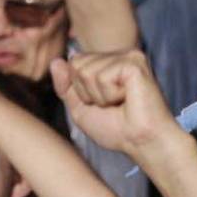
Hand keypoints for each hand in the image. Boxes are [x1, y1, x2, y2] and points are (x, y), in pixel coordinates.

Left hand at [50, 50, 179, 164]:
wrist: (141, 141)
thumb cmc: (117, 129)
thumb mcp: (80, 108)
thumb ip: (66, 85)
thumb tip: (55, 61)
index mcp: (110, 62)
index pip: (74, 62)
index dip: (79, 89)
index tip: (103, 104)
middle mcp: (121, 55)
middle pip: (77, 64)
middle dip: (87, 92)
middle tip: (112, 104)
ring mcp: (129, 56)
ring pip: (87, 71)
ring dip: (99, 96)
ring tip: (121, 103)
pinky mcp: (134, 63)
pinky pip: (102, 77)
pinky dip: (109, 95)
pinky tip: (127, 99)